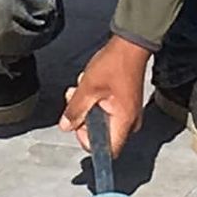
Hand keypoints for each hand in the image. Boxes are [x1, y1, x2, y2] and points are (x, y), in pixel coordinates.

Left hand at [59, 35, 149, 157]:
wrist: (130, 44)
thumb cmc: (114, 64)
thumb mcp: (88, 88)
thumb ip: (75, 110)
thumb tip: (65, 126)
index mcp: (124, 122)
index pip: (107, 151)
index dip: (88, 141)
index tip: (78, 123)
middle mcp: (129, 122)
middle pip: (101, 135)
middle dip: (84, 119)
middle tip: (75, 100)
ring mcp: (128, 113)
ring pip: (101, 121)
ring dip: (87, 106)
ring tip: (81, 88)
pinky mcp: (125, 104)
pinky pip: (107, 111)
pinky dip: (95, 101)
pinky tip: (90, 85)